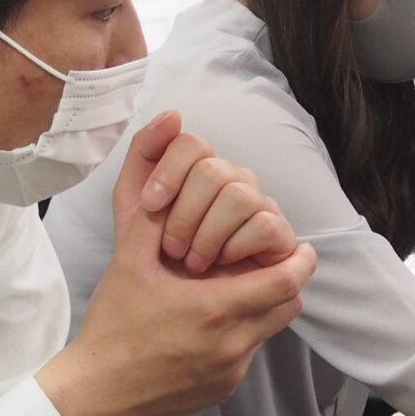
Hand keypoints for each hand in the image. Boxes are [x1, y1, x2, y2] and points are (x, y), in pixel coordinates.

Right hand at [37, 114, 316, 415]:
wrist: (96, 393)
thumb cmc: (112, 326)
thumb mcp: (128, 262)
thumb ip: (154, 214)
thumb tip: (166, 173)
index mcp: (215, 310)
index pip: (286, 281)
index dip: (298, 261)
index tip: (298, 246)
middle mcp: (232, 346)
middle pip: (288, 307)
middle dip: (285, 281)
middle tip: (269, 262)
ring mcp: (229, 372)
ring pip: (270, 331)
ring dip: (263, 307)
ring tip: (238, 289)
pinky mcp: (222, 390)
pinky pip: (248, 355)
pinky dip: (240, 335)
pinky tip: (209, 325)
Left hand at [131, 111, 297, 272]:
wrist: (173, 303)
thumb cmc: (154, 255)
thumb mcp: (134, 207)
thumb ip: (144, 155)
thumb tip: (173, 112)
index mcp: (199, 168)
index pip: (191, 143)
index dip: (168, 172)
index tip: (151, 206)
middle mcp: (233, 179)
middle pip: (212, 170)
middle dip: (184, 215)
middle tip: (171, 249)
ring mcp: (259, 204)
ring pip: (237, 196)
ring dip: (207, 236)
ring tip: (194, 262)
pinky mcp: (280, 235)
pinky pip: (263, 224)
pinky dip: (236, 247)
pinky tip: (223, 264)